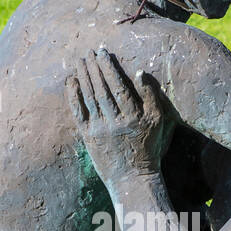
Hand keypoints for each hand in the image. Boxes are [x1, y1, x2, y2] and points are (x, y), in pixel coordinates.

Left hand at [66, 49, 166, 180]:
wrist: (133, 178)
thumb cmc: (149, 148)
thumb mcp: (158, 122)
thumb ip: (151, 96)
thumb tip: (140, 72)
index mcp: (132, 117)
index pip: (117, 86)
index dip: (108, 67)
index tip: (103, 52)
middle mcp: (114, 122)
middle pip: (101, 89)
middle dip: (94, 68)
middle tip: (89, 52)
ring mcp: (99, 130)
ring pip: (88, 98)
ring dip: (83, 77)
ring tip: (80, 61)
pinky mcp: (88, 136)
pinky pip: (78, 112)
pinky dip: (73, 95)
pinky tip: (71, 81)